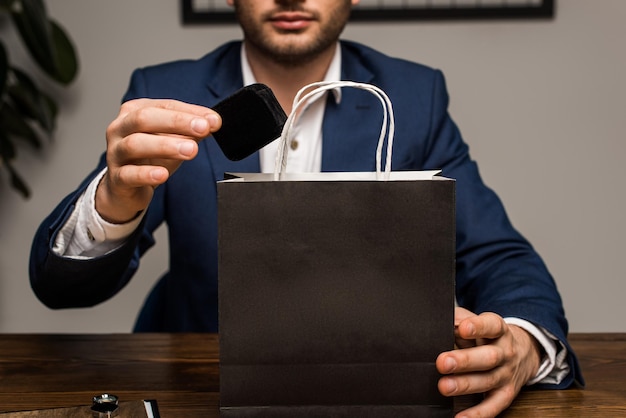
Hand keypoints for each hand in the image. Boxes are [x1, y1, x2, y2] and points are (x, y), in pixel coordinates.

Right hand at [96, 99, 220, 222]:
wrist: (126, 189)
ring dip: (166, 146)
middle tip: (202, 129)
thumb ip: (191, 131)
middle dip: (177, 122)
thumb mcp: (172, 141)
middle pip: (145, 118)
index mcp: (134, 112)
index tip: (213, 120)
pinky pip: (129, 174)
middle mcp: (120, 128)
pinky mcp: (116, 178)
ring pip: (135, 144)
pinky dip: (147, 174)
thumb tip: (212, 122)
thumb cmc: (149, 159)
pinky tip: (162, 175)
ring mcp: (115, 153)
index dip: (189, 112)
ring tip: (191, 151)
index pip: (164, 106)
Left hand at [436, 307, 541, 417]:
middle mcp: (505, 352)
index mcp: (499, 330)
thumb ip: (460, 318)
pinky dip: (477, 414)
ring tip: (444, 386)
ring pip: (488, 381)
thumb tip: (441, 320)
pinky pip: (492, 406)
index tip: (462, 328)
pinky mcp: (506, 395)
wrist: (523, 352)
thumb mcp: (479, 322)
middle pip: (488, 357)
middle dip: (465, 360)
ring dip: (465, 385)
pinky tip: (460, 417)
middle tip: (443, 362)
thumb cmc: (489, 335)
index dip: (478, 327)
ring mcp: (507, 374)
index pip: (491, 326)